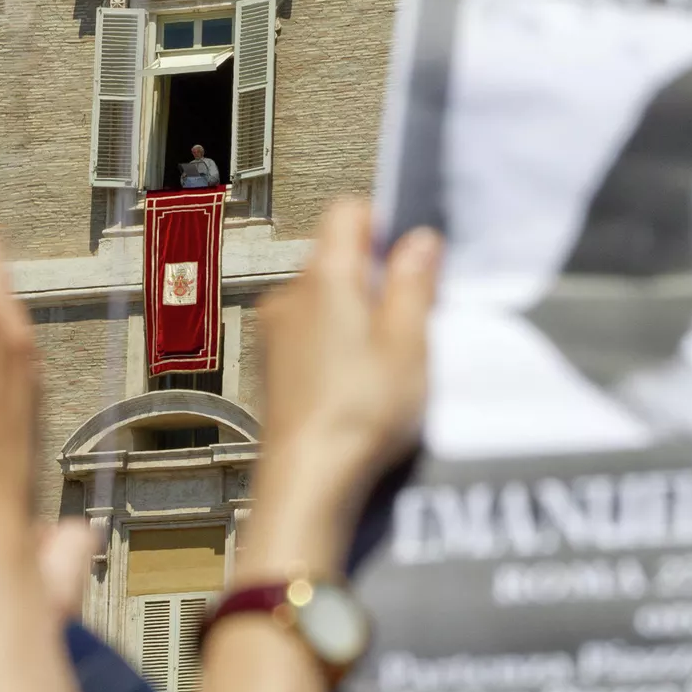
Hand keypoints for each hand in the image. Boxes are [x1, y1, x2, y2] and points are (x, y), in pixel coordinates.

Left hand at [242, 200, 439, 581]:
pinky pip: (311, 335)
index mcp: (325, 277)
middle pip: (337, 257)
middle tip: (413, 316)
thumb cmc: (355, 415)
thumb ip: (413, 282)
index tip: (413, 256)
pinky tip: (362, 382)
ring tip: (389, 358)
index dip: (384, 225)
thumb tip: (418, 241)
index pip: (347, 213)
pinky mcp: (274, 367)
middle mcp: (290, 296)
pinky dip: (337, 347)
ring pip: (324, 299)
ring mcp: (276, 333)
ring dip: (357, 316)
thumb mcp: (409, 341)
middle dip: (376, 277)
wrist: (308, 478)